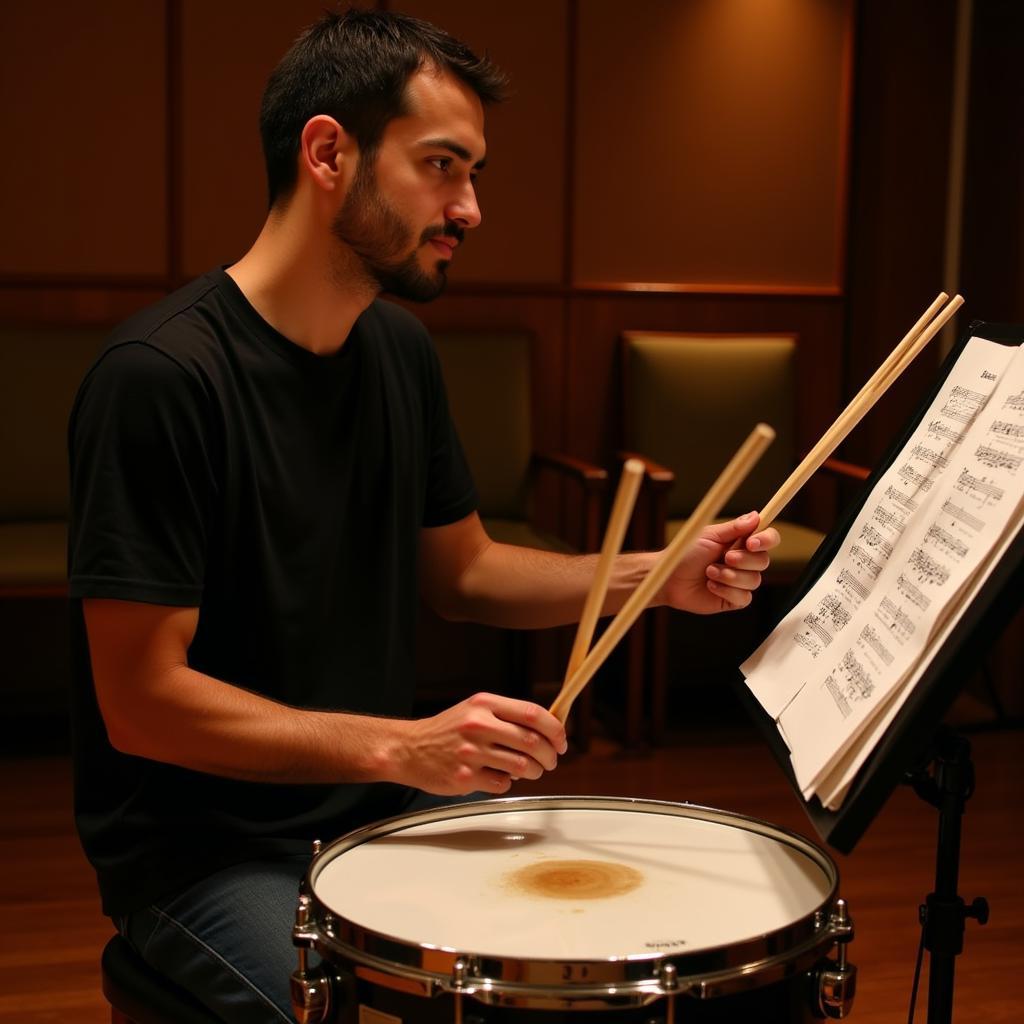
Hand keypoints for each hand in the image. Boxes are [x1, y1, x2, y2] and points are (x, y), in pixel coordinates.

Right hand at [396, 693, 566, 795]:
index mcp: (484, 704)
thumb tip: (548, 729)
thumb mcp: (476, 710)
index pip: (533, 714)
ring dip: (533, 772)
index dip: (555, 729)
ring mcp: (471, 751)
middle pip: (532, 742)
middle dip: (549, 756)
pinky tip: (497, 776)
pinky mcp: (465, 777)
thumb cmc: (447, 730)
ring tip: (530, 771)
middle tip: (550, 761)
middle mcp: (478, 725)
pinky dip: (507, 783)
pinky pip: (502, 784)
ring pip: (522, 766)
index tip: (562, 741)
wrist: (409, 749)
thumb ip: (508, 716)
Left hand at [659, 511, 779, 613]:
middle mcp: (744, 562)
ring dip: (729, 576)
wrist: (669, 578)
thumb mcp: (709, 536)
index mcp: (740, 542)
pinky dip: (726, 590)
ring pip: (754, 581)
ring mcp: (740, 581)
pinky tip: (710, 586)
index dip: (766, 540)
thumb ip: (734, 528)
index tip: (752, 543)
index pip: (768, 539)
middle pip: (764, 561)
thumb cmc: (685, 555)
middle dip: (744, 560)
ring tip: (709, 572)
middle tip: (725, 557)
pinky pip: (744, 597)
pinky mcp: (734, 599)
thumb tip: (755, 516)